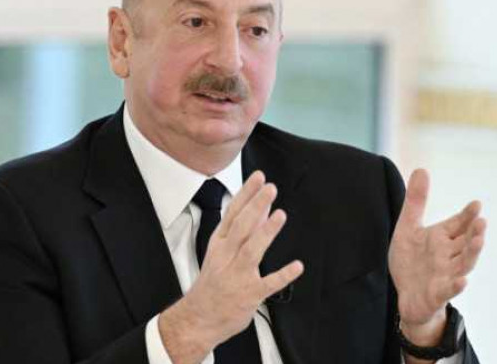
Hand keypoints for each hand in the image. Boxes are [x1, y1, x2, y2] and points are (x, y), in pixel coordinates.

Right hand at [159, 171, 303, 362]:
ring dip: (266, 232)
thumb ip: (243, 231)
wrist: (199, 318)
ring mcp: (237, 276)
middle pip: (241, 227)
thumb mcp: (222, 253)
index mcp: (219, 244)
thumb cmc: (213, 283)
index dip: (246, 194)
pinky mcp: (249, 295)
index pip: (233, 213)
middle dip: (255, 206)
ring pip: (252, 250)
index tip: (258, 178)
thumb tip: (262, 207)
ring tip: (280, 215)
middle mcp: (227, 257)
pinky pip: (268, 284)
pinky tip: (297, 266)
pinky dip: (282, 275)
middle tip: (270, 189)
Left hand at [388, 169, 485, 340]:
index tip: (476, 204)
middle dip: (474, 231)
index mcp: (442, 238)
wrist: (406, 296)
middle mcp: (448, 255)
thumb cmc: (411, 261)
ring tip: (480, 241)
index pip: (459, 224)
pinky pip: (449, 290)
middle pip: (466, 242)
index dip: (468, 215)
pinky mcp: (437, 293)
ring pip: (464, 263)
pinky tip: (463, 280)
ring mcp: (445, 275)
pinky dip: (456, 285)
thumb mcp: (408, 228)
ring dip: (473, 253)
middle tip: (482, 220)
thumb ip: (416, 201)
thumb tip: (422, 169)